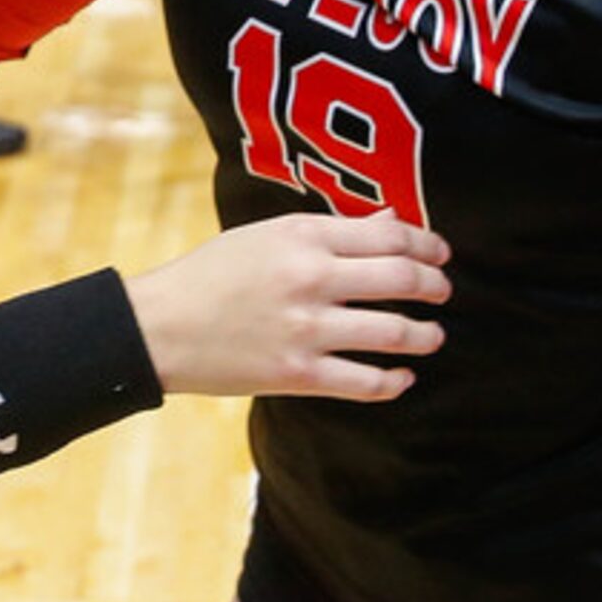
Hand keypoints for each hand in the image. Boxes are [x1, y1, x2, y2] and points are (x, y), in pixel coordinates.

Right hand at [129, 211, 449, 401]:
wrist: (158, 327)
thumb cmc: (212, 274)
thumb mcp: (269, 235)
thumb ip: (334, 230)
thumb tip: (393, 220)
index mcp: (304, 236)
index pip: (390, 233)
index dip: (427, 244)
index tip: (440, 254)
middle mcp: (311, 279)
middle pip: (402, 278)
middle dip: (435, 286)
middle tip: (443, 292)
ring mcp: (307, 329)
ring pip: (394, 332)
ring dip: (426, 336)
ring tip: (433, 336)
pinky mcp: (298, 375)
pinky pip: (365, 382)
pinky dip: (394, 381)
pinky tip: (402, 377)